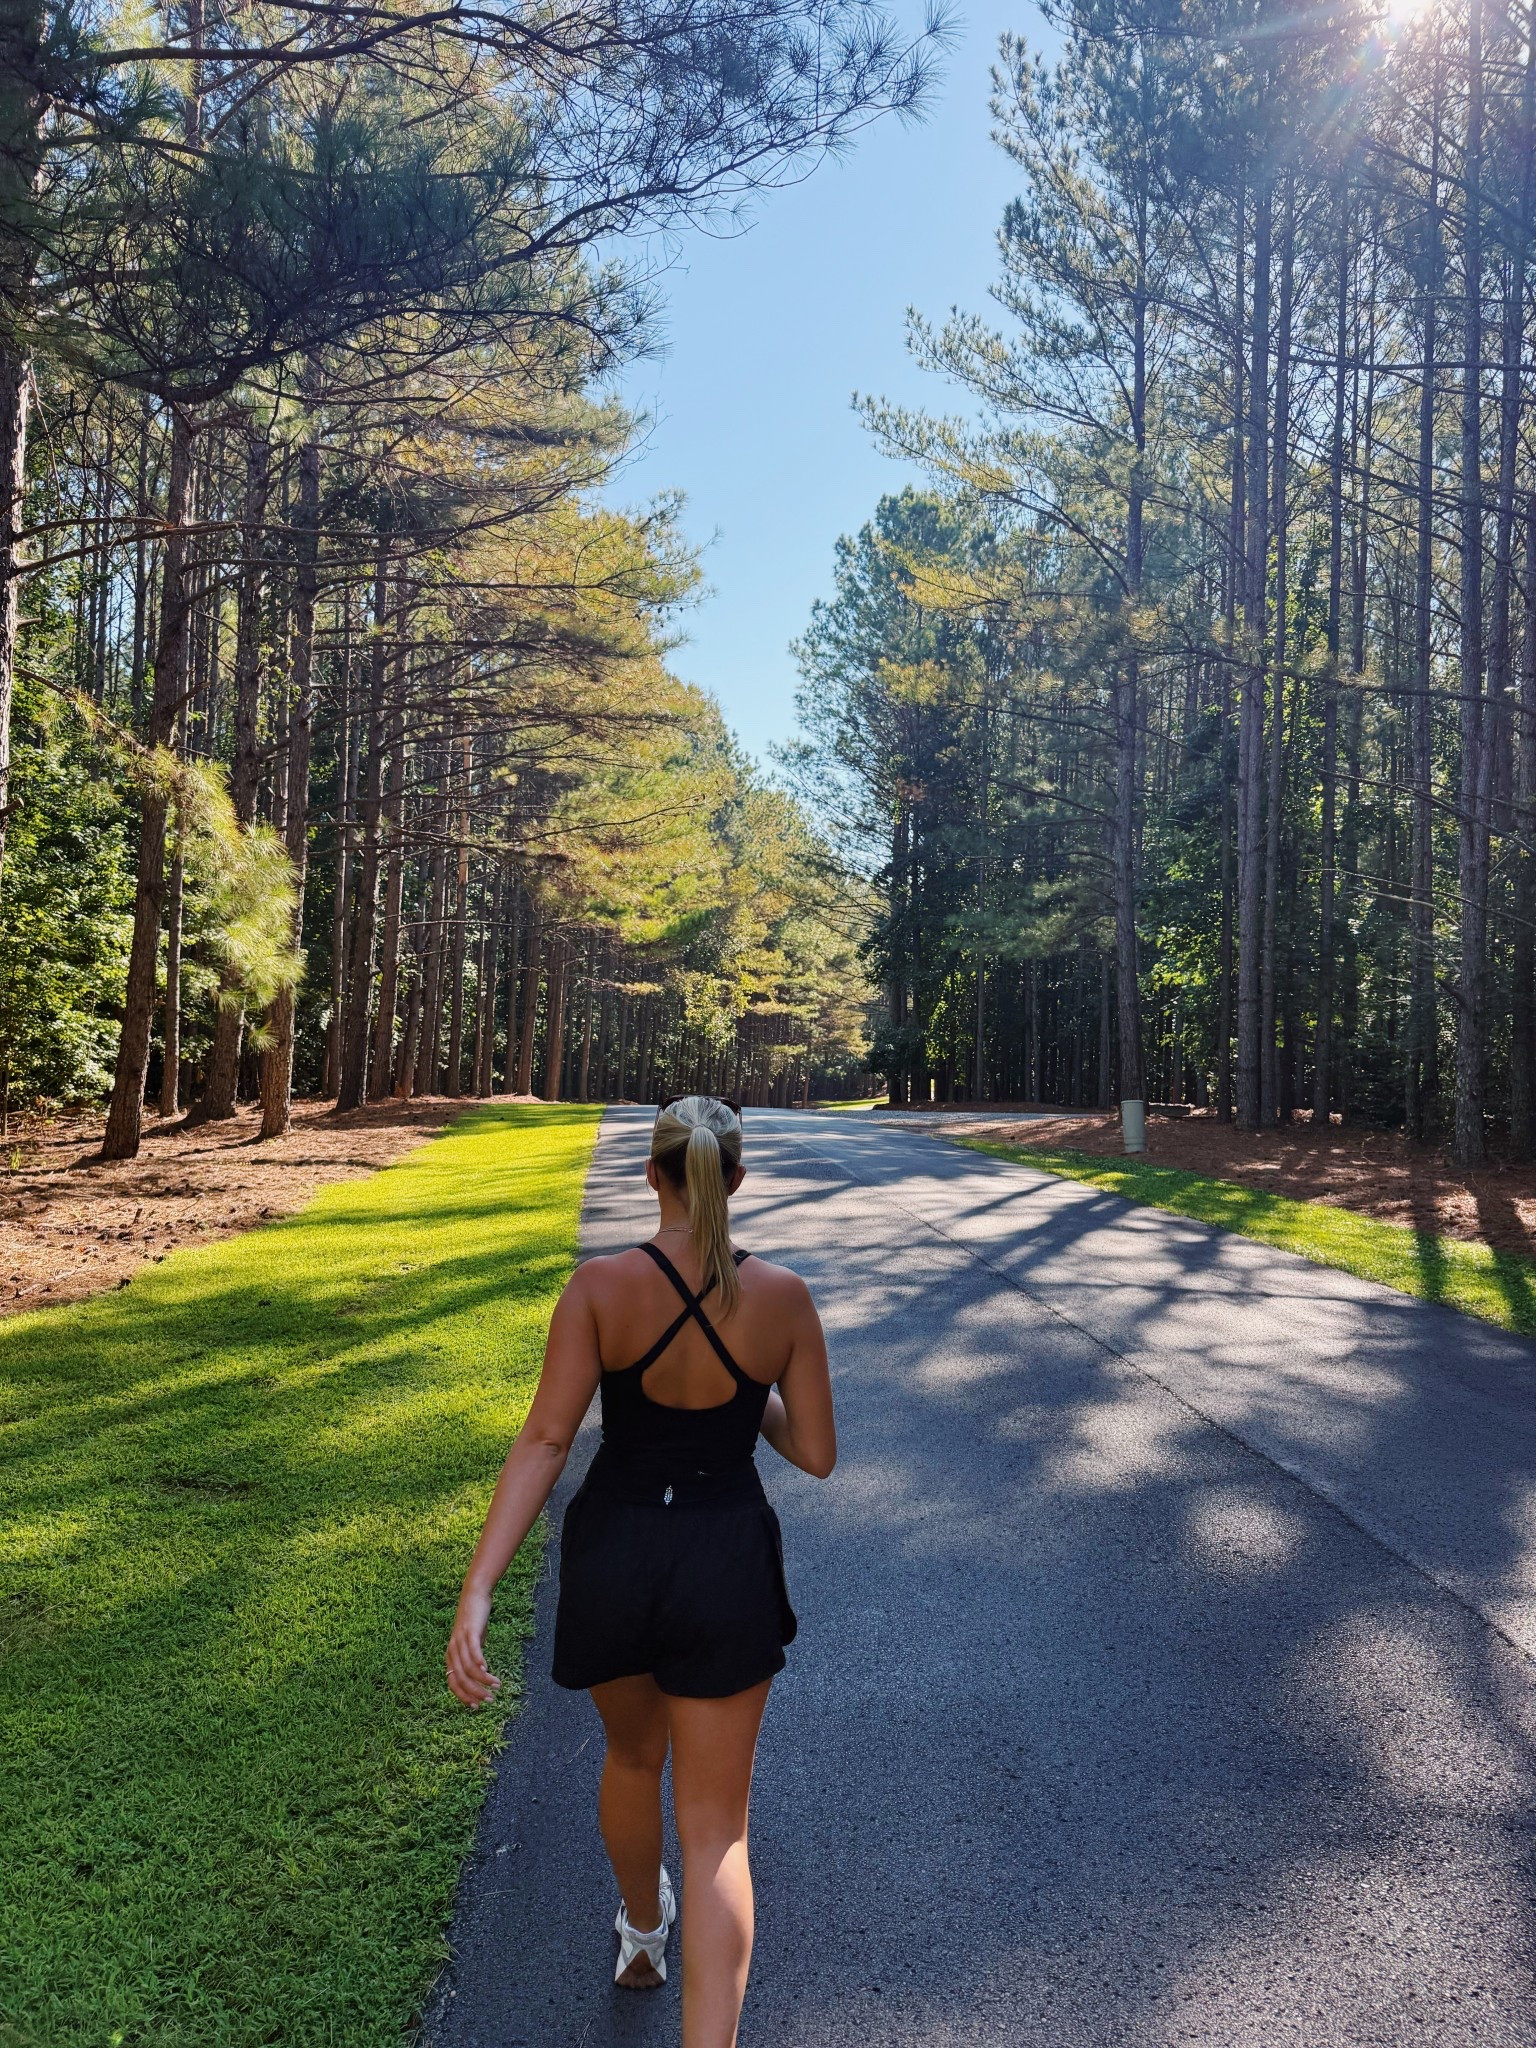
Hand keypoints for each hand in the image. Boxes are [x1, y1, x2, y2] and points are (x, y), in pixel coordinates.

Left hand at [446, 1586, 500, 1708]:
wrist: (474, 1594)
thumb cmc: (475, 1619)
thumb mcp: (472, 1641)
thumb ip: (473, 1656)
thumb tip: (481, 1670)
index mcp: (451, 1655)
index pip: (453, 1683)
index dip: (463, 1697)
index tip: (477, 1706)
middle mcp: (452, 1650)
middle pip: (460, 1679)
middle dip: (475, 1693)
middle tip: (490, 1700)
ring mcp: (460, 1641)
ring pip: (468, 1669)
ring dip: (483, 1680)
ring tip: (497, 1686)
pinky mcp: (469, 1632)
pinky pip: (473, 1651)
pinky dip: (479, 1663)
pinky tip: (488, 1671)